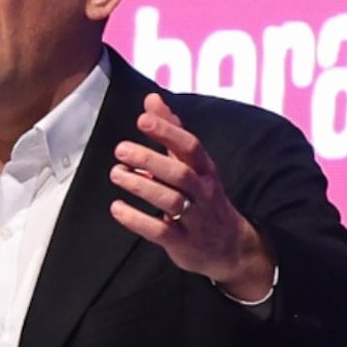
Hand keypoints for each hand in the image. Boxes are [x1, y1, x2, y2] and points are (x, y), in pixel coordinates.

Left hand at [108, 94, 274, 299]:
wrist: (231, 247)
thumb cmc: (203, 197)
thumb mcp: (192, 164)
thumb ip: (171, 132)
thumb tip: (152, 99)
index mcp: (205, 170)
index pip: (190, 146)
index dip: (168, 131)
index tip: (142, 119)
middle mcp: (203, 192)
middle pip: (180, 173)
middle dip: (150, 159)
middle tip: (120, 149)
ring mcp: (195, 219)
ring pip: (171, 201)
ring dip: (141, 186)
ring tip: (116, 173)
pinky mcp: (184, 243)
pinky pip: (161, 232)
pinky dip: (137, 220)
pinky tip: (117, 208)